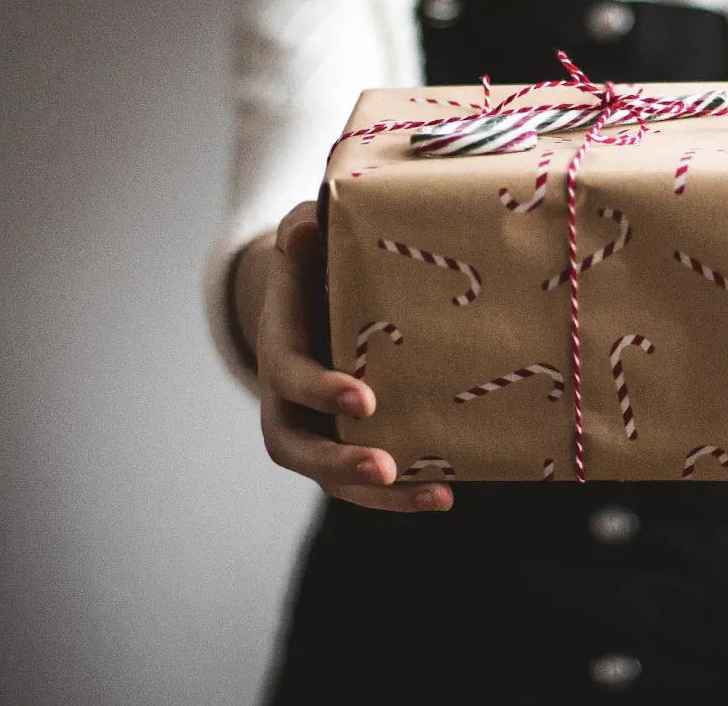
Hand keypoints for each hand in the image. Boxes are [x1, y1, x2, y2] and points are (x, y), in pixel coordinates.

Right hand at [255, 201, 452, 511]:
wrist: (311, 296)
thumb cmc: (314, 264)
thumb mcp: (306, 240)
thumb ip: (305, 235)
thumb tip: (306, 231)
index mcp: (280, 349)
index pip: (290, 377)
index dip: (322, 390)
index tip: (365, 398)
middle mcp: (288, 401)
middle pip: (298, 448)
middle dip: (340, 461)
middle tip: (384, 466)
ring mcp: (316, 429)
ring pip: (332, 478)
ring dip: (381, 495)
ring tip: (437, 495)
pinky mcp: (346, 444)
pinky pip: (366, 481)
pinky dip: (402, 494)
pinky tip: (447, 493)